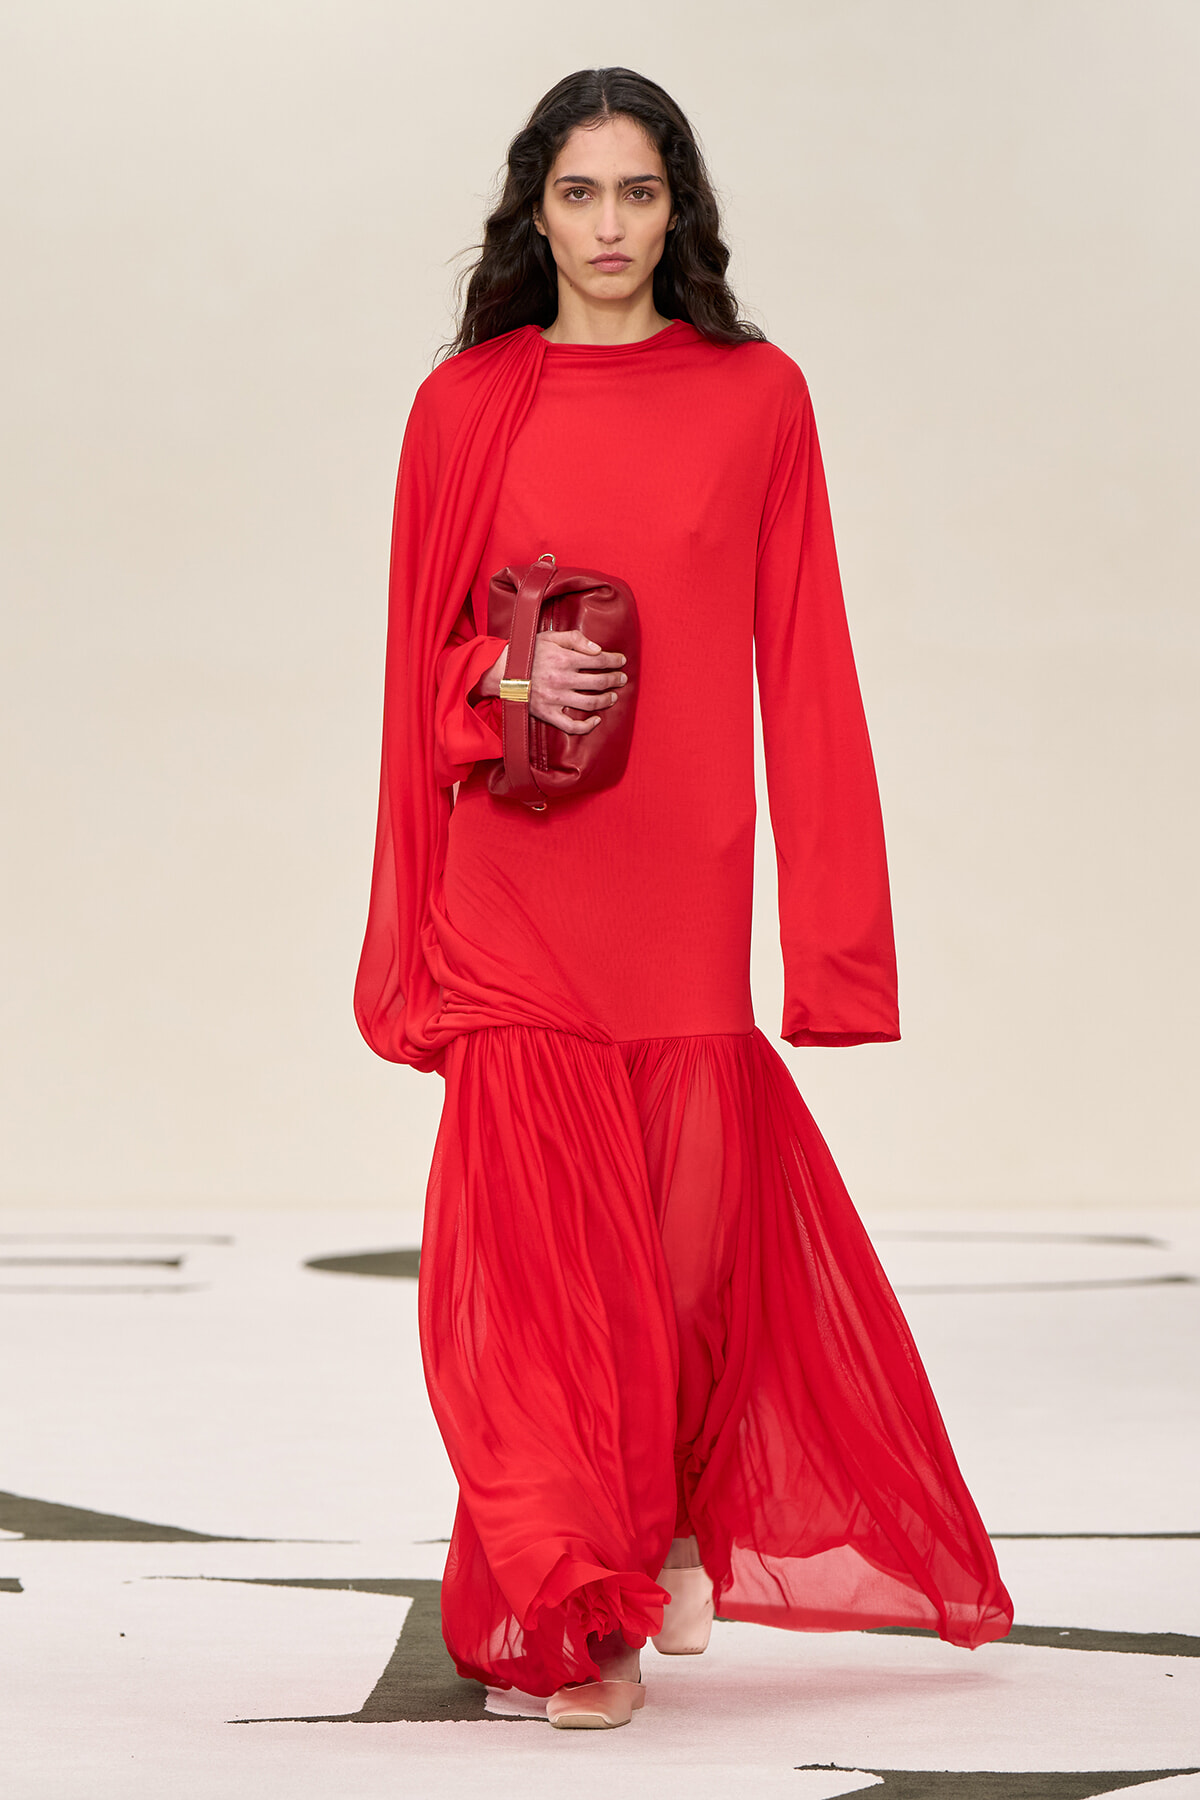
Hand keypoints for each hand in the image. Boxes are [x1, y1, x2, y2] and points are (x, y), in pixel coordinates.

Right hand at [478, 630, 627, 736]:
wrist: (501, 673)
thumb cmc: (527, 652)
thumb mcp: (549, 637)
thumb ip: (575, 638)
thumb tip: (598, 649)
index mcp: (564, 658)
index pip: (599, 660)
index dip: (614, 660)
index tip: (621, 661)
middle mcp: (562, 679)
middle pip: (599, 682)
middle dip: (615, 679)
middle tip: (622, 679)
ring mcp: (556, 699)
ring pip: (590, 703)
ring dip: (606, 700)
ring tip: (613, 696)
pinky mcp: (548, 714)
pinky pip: (572, 726)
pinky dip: (587, 726)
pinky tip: (596, 720)